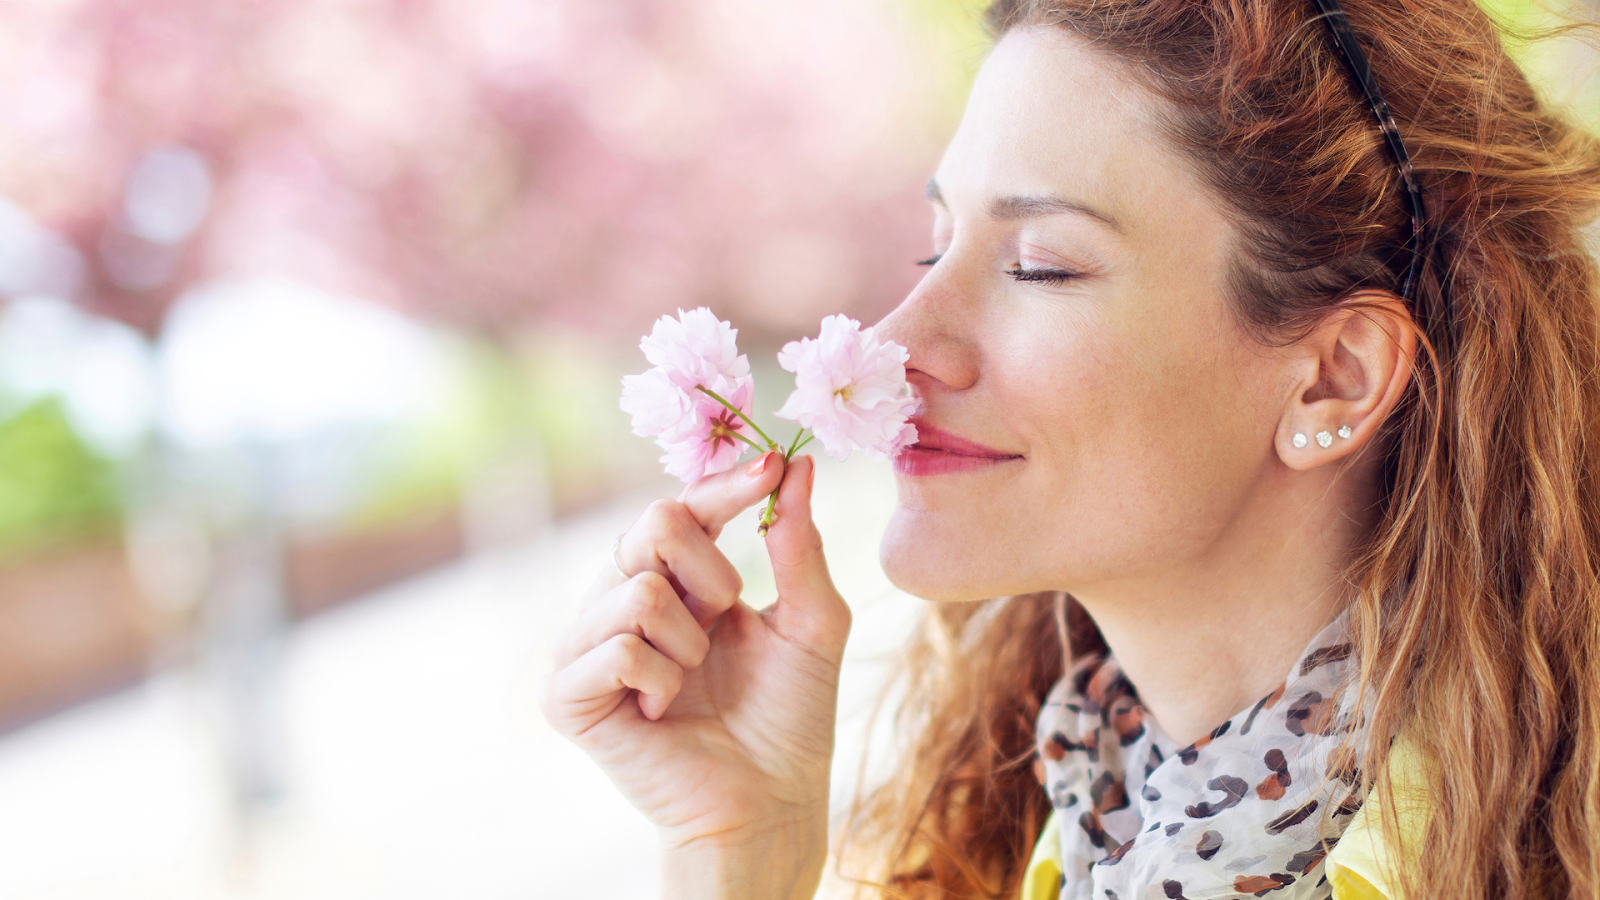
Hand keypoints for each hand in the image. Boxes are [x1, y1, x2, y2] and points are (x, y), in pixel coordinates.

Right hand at [539, 451, 851, 858]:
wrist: (770, 801)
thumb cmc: (790, 717)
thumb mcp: (812, 621)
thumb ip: (799, 544)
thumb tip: (797, 465)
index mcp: (676, 579)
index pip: (686, 507)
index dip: (724, 486)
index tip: (771, 468)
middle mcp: (622, 601)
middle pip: (651, 523)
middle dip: (712, 573)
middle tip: (726, 620)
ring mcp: (588, 645)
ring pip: (637, 590)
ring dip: (689, 642)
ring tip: (692, 681)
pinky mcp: (566, 696)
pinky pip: (614, 648)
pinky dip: (657, 679)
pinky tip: (660, 709)